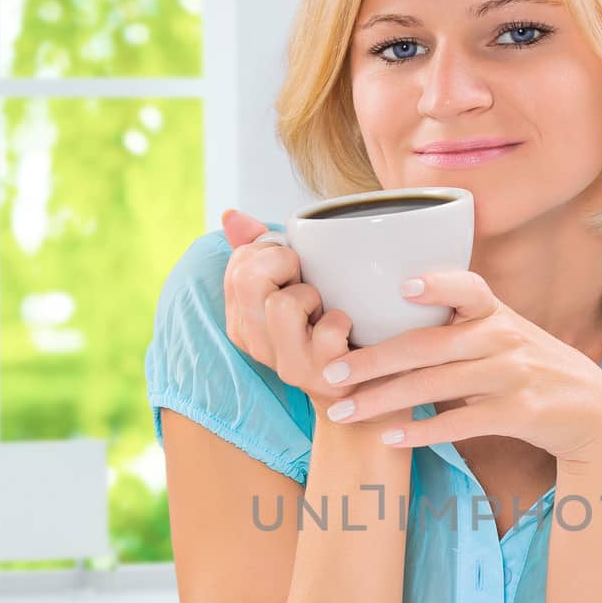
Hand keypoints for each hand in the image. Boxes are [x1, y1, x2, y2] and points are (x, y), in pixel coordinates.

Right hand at [219, 209, 416, 433]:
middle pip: (249, 279)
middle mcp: (256, 345)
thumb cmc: (333, 328)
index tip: (293, 266)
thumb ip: (262, 250)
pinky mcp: (321, 378)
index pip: (238, 264)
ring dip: (312, 296)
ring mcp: (287, 364)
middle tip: (309, 281)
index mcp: (242, 320)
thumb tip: (231, 214)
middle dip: (286, 264)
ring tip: (324, 310)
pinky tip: (347, 332)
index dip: (270, 252)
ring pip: (282, 305)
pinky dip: (342, 322)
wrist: (371, 387)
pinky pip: (327, 331)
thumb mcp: (296, 286)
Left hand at [313, 265, 601, 462]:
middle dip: (371, 360)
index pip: (467, 287)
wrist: (592, 411)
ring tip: (342, 412)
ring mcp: (511, 376)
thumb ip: (459, 324)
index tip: (403, 287)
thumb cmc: (533, 369)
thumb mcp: (506, 334)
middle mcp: (502, 339)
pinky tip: (390, 437)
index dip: (438, 284)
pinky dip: (422, 431)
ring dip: (382, 400)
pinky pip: (460, 423)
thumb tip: (389, 315)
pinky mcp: (518, 413)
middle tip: (329, 373)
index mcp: (495, 314)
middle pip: (427, 346)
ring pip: (435, 386)